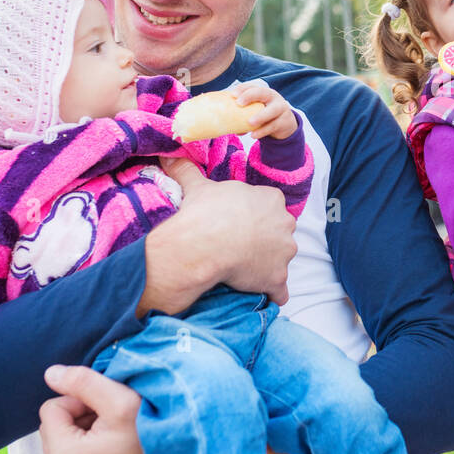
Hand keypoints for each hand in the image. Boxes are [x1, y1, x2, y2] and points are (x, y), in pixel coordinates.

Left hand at [39, 364, 160, 453]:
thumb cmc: (155, 439)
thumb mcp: (122, 401)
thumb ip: (82, 382)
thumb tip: (52, 374)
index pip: (51, 410)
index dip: (79, 401)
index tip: (105, 408)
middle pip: (55, 432)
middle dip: (80, 421)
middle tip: (112, 422)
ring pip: (65, 450)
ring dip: (85, 439)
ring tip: (116, 438)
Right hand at [136, 157, 294, 315]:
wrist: (204, 245)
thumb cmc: (204, 213)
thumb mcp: (198, 187)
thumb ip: (188, 171)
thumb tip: (168, 156)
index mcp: (271, 199)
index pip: (270, 208)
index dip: (255, 217)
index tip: (238, 225)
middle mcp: (285, 223)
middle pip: (280, 232)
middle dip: (266, 240)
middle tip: (240, 247)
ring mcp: (284, 252)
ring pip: (281, 260)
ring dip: (268, 265)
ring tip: (244, 271)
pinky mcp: (278, 277)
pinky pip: (280, 291)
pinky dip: (273, 294)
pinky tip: (260, 296)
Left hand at [231, 80, 297, 140]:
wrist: (285, 124)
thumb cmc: (264, 114)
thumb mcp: (256, 110)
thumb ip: (243, 112)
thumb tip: (222, 121)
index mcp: (263, 92)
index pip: (252, 86)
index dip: (242, 89)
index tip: (232, 95)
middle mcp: (273, 97)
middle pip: (263, 92)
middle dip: (250, 96)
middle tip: (239, 103)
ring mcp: (281, 109)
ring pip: (272, 111)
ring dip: (260, 116)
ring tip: (249, 123)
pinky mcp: (284, 122)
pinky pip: (273, 126)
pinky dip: (263, 131)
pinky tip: (254, 135)